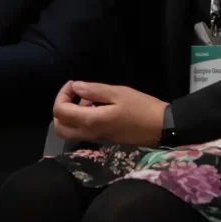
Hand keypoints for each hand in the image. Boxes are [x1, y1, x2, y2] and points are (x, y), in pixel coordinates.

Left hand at [52, 80, 166, 146]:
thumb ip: (94, 91)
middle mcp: (89, 132)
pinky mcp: (103, 138)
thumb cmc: (141, 108)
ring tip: (89, 98)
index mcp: (90, 121)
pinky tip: (98, 105)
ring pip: (69, 130)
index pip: (60, 111)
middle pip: (59, 126)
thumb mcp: (118, 93)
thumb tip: (75, 87)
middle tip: (74, 93)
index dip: (62, 95)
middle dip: (61, 107)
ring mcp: (96, 137)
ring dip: (71, 113)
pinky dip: (81, 118)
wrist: (160, 127)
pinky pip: (82, 130)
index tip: (75, 84)